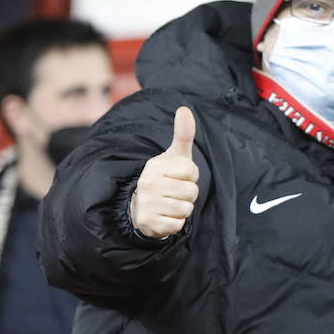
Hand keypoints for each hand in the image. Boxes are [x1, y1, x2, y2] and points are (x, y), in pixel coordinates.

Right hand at [130, 106, 199, 238]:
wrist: (142, 208)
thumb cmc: (165, 178)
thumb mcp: (174, 156)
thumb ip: (183, 134)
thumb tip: (184, 109)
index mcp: (154, 166)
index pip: (191, 171)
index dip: (191, 176)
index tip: (180, 177)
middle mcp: (147, 183)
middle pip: (191, 191)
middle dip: (189, 194)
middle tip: (175, 192)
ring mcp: (147, 204)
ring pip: (186, 208)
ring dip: (184, 208)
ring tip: (171, 203)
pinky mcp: (150, 224)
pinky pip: (179, 224)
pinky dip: (177, 222)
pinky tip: (166, 216)